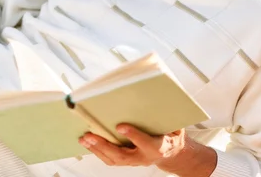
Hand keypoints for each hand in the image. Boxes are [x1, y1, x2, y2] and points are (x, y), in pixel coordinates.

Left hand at [79, 125, 215, 175]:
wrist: (171, 153)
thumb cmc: (170, 135)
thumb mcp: (176, 125)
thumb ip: (167, 116)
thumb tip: (158, 100)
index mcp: (159, 147)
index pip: (146, 142)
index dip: (134, 135)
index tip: (120, 126)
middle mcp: (144, 157)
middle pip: (123, 155)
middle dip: (104, 145)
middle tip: (90, 135)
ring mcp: (134, 161)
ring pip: (114, 159)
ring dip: (97, 149)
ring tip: (84, 139)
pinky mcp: (127, 161)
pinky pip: (111, 159)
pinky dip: (98, 151)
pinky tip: (88, 142)